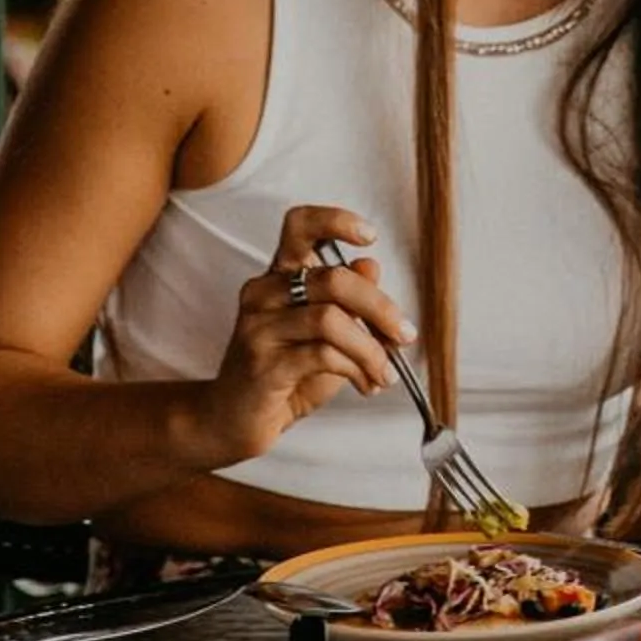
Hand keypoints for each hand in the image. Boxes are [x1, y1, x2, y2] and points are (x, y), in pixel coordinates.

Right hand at [199, 203, 414, 467]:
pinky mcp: (262, 365)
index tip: (370, 235)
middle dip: (380, 308)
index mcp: (280, 276)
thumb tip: (371, 265)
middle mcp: (263, 293)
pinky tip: (366, 384)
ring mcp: (258, 328)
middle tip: (405, 334)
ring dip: (371, 348)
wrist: (235, 419)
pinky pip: (322, 355)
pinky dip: (356, 369)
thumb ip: (348, 301)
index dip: (335, 221)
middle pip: (334, 278)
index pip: (299, 225)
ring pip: (331, 319)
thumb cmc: (286, 372)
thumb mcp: (328, 334)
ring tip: (384, 372)